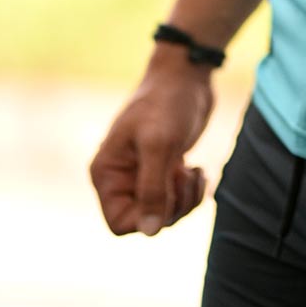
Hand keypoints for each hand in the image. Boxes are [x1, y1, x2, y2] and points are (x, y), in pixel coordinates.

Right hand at [89, 62, 214, 235]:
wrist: (187, 74)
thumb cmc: (167, 103)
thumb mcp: (160, 144)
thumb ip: (153, 189)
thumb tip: (150, 232)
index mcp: (107, 173)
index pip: (119, 223)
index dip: (148, 218)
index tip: (169, 191)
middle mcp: (121, 178)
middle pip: (146, 221)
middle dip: (173, 206)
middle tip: (186, 177)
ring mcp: (143, 174)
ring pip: (165, 213)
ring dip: (186, 199)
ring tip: (195, 172)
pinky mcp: (164, 169)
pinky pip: (177, 199)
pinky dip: (192, 191)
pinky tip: (198, 169)